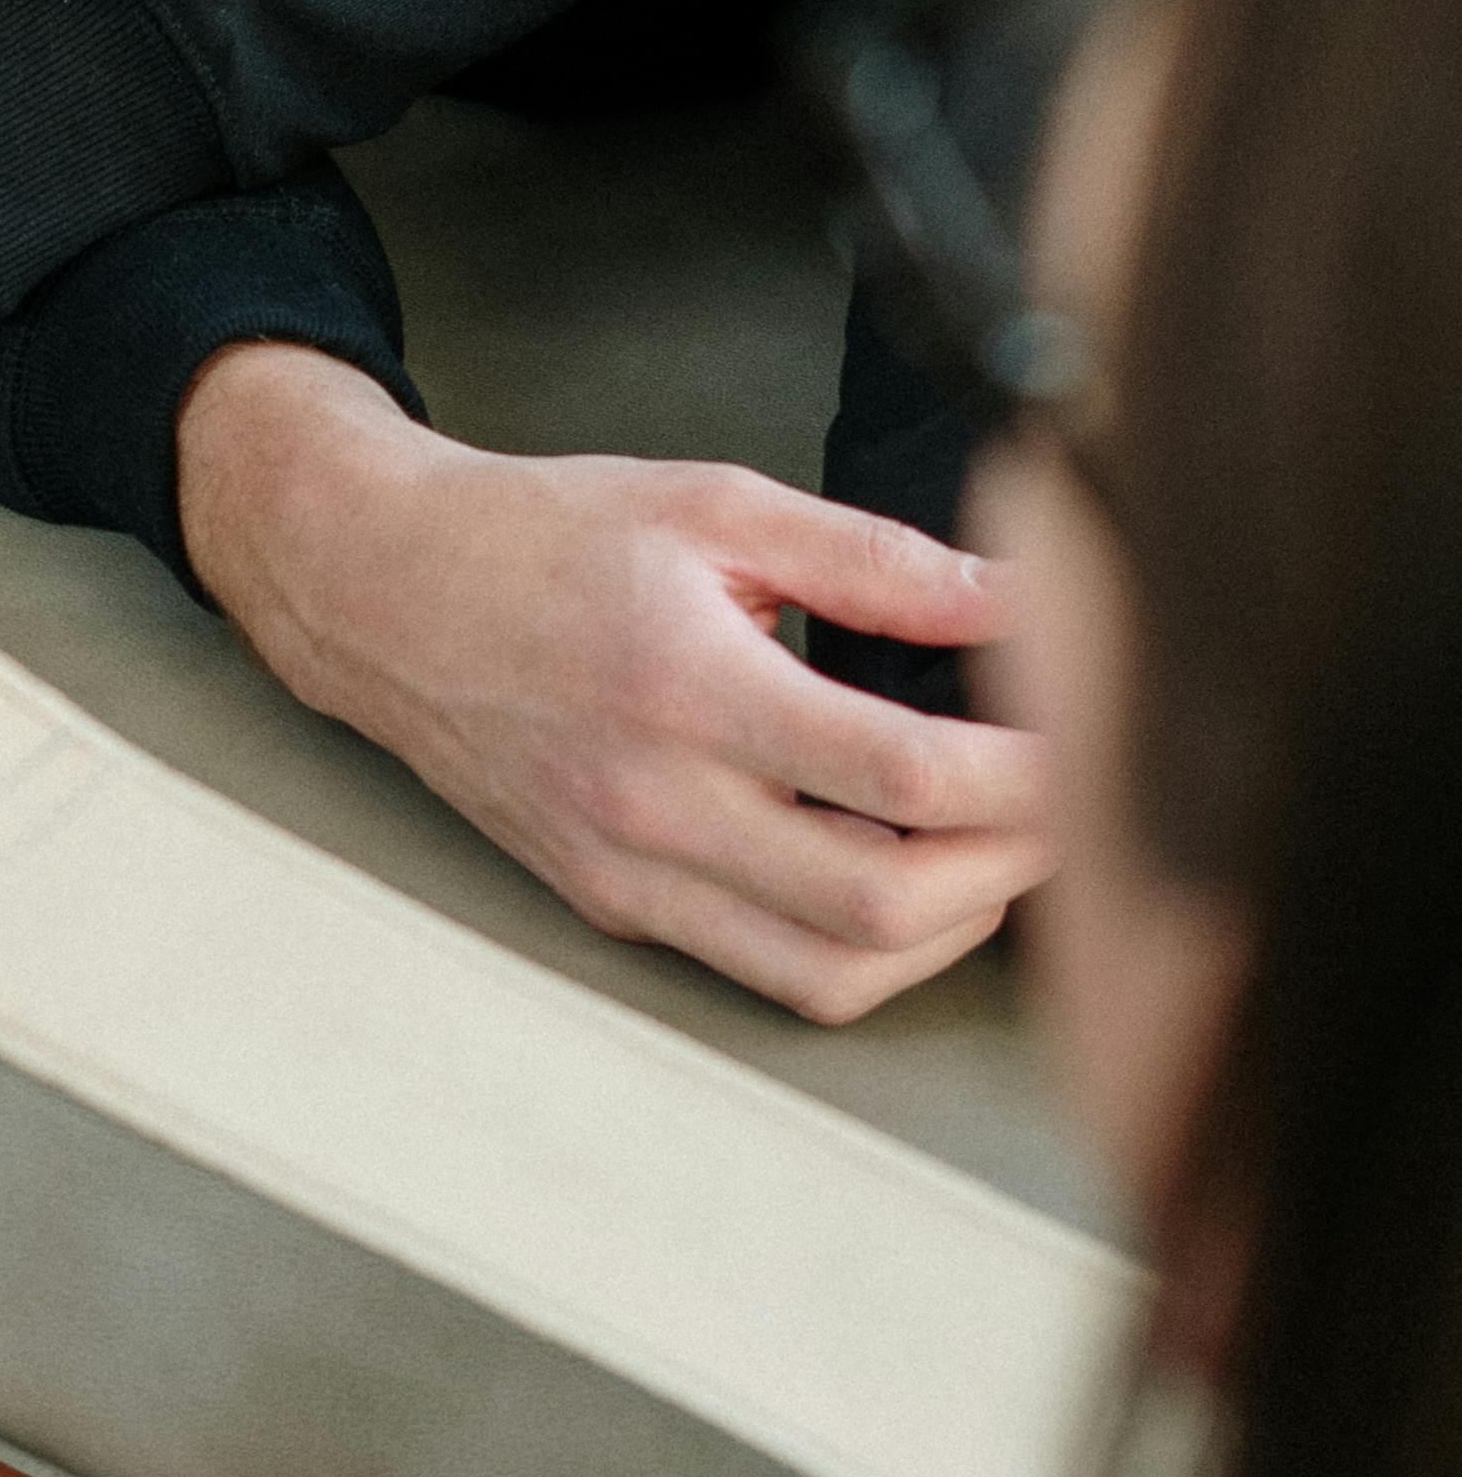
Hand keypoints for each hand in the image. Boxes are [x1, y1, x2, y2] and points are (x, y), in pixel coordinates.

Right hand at [175, 344, 1049, 1022]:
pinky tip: (905, 877)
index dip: (1029, 776)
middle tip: (1072, 806)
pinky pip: (769, 970)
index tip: (1090, 743)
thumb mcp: (717, 505)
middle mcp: (653, 802)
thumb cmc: (540, 541)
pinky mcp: (617, 905)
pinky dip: (864, 946)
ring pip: (833, 971)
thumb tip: (1017, 601)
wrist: (386, 595)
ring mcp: (630, 873)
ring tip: (1000, 852)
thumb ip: (877, 560)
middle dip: (1013, 867)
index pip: (903, 777)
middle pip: (885, 905)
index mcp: (684, 685)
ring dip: (948, 932)